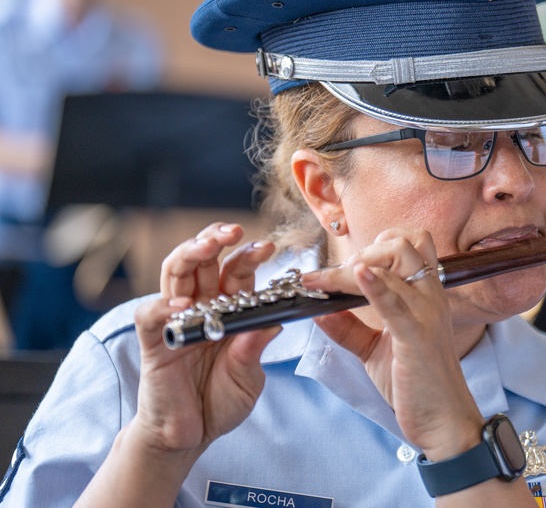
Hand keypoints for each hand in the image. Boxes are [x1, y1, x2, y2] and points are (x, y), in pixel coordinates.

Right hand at [130, 223, 279, 455]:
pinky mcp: (153, 343)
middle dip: (216, 240)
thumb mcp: (248, 378)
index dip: (249, 256)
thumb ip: (253, 352)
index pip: (235, 272)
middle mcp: (200, 308)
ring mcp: (175, 322)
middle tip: (234, 231)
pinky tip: (182, 303)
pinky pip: (150, 315)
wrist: (187, 437)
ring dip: (190, 254)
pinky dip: (163, 305)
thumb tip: (271, 324)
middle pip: (203, 262)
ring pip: (174, 274)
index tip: (269, 247)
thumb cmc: (219, 403)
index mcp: (227, 310)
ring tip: (208, 245)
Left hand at [301, 229, 483, 460]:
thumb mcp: (374, 350)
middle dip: (364, 251)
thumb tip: (318, 309)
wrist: (443, 421)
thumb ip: (348, 327)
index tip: (344, 268)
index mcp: (424, 296)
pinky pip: (394, 302)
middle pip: (402, 244)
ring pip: (393, 265)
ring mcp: (426, 313)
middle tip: (334, 278)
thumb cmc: (415, 385)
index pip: (407, 245)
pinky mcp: (416, 336)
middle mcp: (429, 297)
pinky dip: (374, 285)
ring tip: (322, 282)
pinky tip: (354, 274)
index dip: (374, 246)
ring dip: (352, 269)